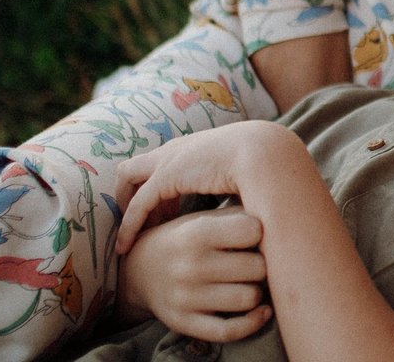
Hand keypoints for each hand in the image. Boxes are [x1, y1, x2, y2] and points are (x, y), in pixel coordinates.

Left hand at [115, 121, 297, 255]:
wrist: (267, 155)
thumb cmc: (265, 168)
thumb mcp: (246, 176)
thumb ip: (237, 187)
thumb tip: (245, 210)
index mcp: (197, 146)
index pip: (164, 162)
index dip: (161, 189)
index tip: (169, 213)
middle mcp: (177, 149)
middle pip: (139, 166)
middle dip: (135, 192)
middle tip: (148, 222)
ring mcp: (169, 160)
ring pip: (128, 177)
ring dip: (127, 204)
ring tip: (133, 234)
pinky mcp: (165, 177)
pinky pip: (138, 204)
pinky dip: (129, 225)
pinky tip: (126, 246)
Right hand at [117, 205, 271, 341]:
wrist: (137, 271)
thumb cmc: (185, 239)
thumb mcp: (203, 218)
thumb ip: (238, 214)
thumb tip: (283, 211)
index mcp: (196, 232)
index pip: (253, 229)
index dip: (262, 231)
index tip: (257, 234)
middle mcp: (190, 265)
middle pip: (257, 267)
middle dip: (261, 263)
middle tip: (254, 261)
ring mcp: (186, 297)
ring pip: (249, 298)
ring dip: (256, 291)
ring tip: (249, 282)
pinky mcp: (185, 323)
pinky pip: (230, 331)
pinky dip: (252, 322)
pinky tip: (261, 311)